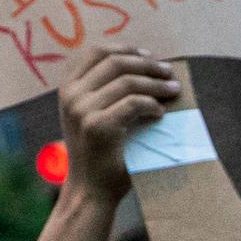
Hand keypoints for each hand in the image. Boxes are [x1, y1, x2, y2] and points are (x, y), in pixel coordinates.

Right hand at [57, 47, 181, 200]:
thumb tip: (144, 63)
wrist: (90, 191)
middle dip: (148, 64)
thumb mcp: (90, 115)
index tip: (149, 56)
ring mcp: (83, 111)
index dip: (126, 48)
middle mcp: (71, 95)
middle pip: (116, 62)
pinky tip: (160, 113)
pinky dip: (152, 104)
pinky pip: (134, 103)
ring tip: (173, 91)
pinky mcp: (99, 127)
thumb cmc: (98, 153)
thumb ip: (104, 91)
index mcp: (68, 88)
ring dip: (156, 84)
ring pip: (128, 81)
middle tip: (169, 74)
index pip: (96, 51)